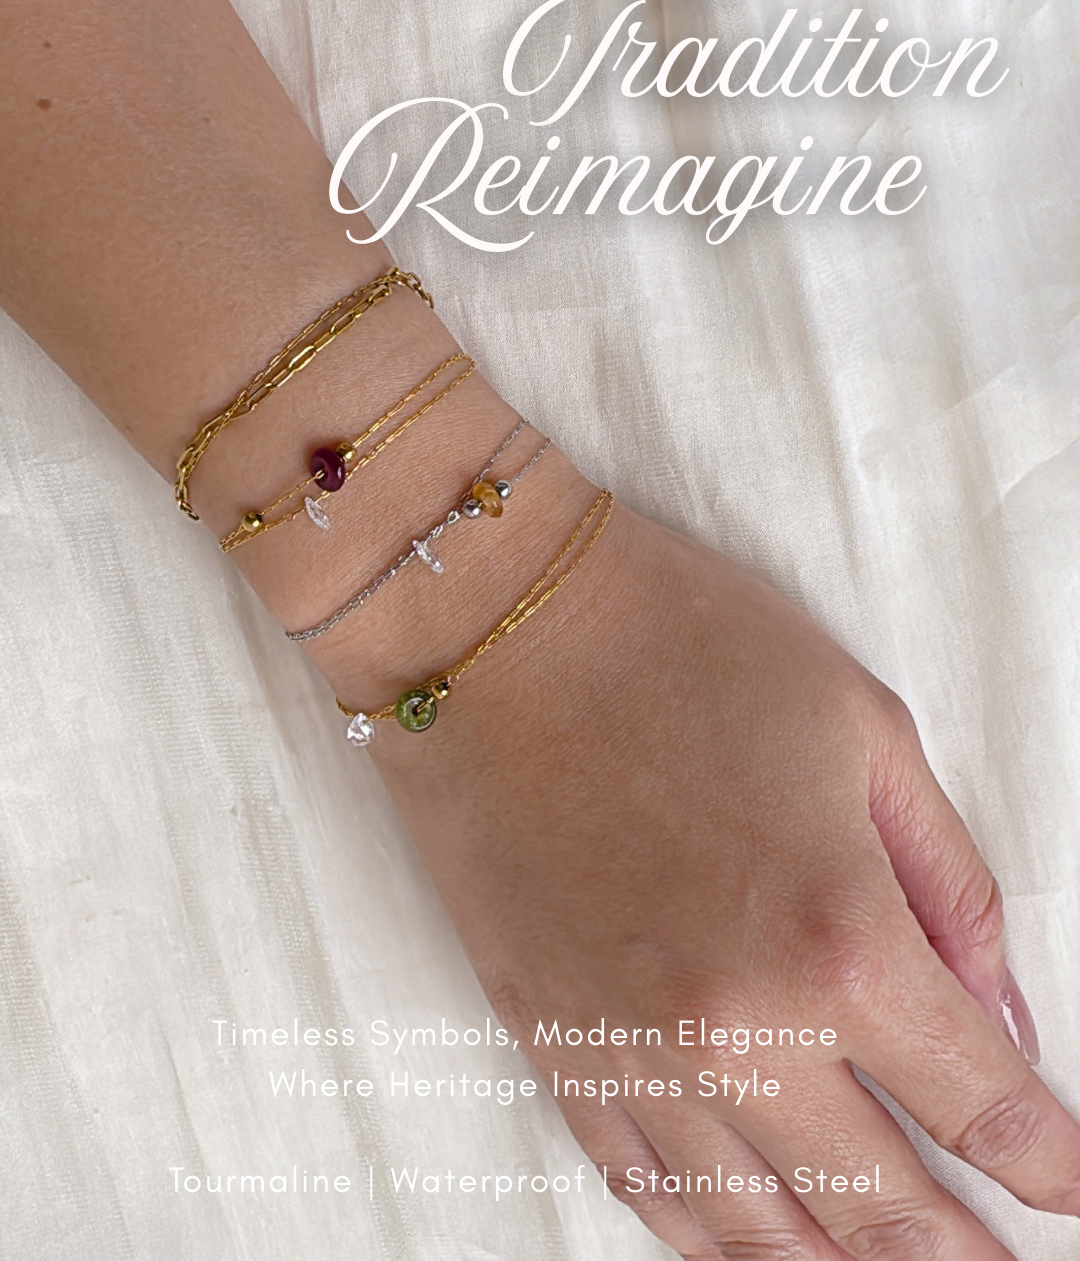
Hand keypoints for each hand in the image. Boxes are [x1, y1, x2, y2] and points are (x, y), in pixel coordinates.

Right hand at [364, 493, 1079, 1259]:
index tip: (1071, 1186)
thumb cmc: (681, 646)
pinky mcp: (550, 1037)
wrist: (496, 626)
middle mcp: (737, 1027)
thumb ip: (948, 887)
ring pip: (756, 1227)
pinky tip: (748, 1249)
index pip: (980, 1102)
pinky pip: (639, 1184)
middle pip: (878, 1201)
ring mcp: (631, 1047)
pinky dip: (707, 1239)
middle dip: (957, 1252)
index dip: (1046, 1161)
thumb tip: (1000, 1018)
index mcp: (839, 939)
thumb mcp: (865, 731)